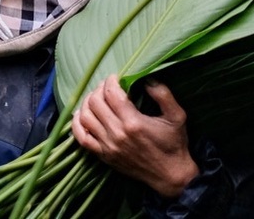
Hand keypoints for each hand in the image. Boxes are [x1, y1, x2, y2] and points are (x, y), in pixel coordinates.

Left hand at [71, 74, 198, 197]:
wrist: (169, 175)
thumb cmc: (174, 144)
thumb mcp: (177, 116)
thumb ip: (164, 95)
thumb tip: (148, 78)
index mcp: (133, 122)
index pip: (111, 93)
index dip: (111, 81)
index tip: (116, 78)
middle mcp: (117, 134)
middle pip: (95, 102)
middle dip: (99, 89)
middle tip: (106, 87)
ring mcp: (108, 146)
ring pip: (85, 117)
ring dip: (87, 103)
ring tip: (96, 98)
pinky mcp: (103, 155)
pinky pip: (81, 138)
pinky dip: (76, 124)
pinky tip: (81, 115)